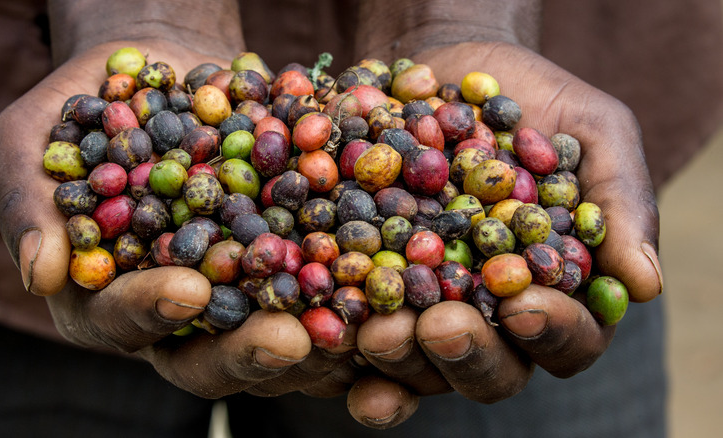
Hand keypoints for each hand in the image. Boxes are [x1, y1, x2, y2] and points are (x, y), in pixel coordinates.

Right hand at [0, 40, 360, 401]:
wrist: (162, 69)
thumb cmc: (84, 100)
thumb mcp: (34, 137)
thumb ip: (34, 203)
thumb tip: (41, 274)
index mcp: (103, 296)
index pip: (121, 321)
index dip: (151, 312)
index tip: (189, 290)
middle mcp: (172, 312)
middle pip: (206, 355)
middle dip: (247, 351)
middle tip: (290, 340)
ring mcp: (233, 294)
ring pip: (271, 338)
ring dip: (313, 341)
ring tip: (352, 329)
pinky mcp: (283, 266)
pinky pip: (318, 291)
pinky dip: (349, 292)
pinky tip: (382, 287)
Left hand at [346, 41, 662, 426]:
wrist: (449, 68)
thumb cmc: (533, 100)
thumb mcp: (593, 132)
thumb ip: (620, 202)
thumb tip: (646, 284)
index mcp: (556, 293)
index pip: (568, 339)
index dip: (551, 332)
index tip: (525, 304)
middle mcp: (492, 316)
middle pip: (490, 370)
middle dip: (466, 355)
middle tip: (440, 326)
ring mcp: (427, 308)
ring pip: (418, 365)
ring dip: (399, 357)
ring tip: (377, 328)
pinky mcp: (368, 290)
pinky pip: (354, 332)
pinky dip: (340, 345)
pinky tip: (325, 338)